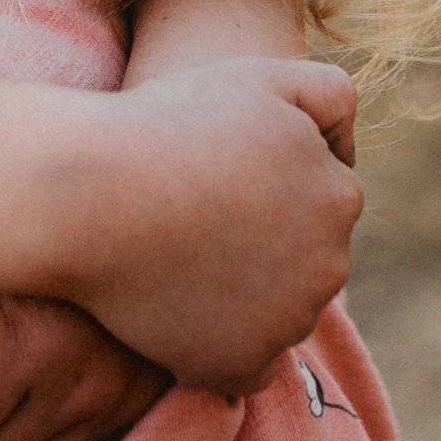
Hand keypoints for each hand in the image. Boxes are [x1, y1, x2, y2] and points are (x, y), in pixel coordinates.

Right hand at [54, 58, 360, 394]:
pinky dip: (218, 346)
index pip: (317, 199)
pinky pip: (245, 364)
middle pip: (302, 261)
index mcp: (339, 196)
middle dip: (263, 244)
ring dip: (242, 295)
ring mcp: (287, 322)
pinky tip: (178, 308)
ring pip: (277, 312)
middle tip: (192, 218)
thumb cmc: (168, 127)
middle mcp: (329, 266)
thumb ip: (330, 94)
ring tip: (175, 257)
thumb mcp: (260, 76)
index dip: (265, 185)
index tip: (214, 177)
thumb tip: (351, 146)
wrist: (88, 196)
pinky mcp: (241, 365)